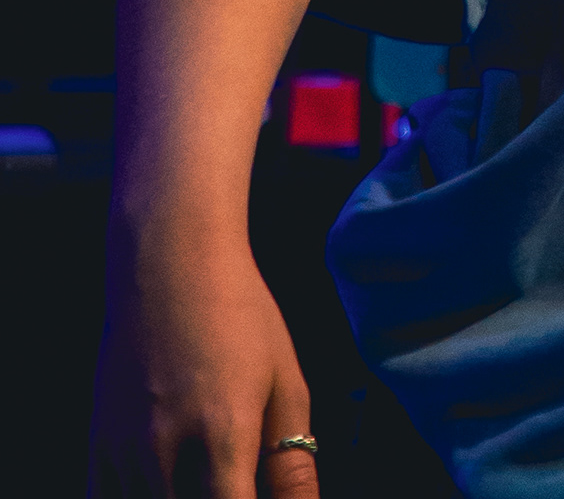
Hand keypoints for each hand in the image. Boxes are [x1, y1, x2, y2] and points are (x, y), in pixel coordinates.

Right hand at [91, 225, 318, 497]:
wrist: (169, 261)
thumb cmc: (240, 316)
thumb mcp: (284, 381)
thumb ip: (293, 464)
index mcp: (225, 435)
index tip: (253, 495)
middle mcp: (167, 451)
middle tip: (235, 479)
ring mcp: (125, 451)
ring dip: (180, 498)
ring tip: (205, 469)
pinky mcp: (98, 446)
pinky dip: (140, 498)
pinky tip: (168, 480)